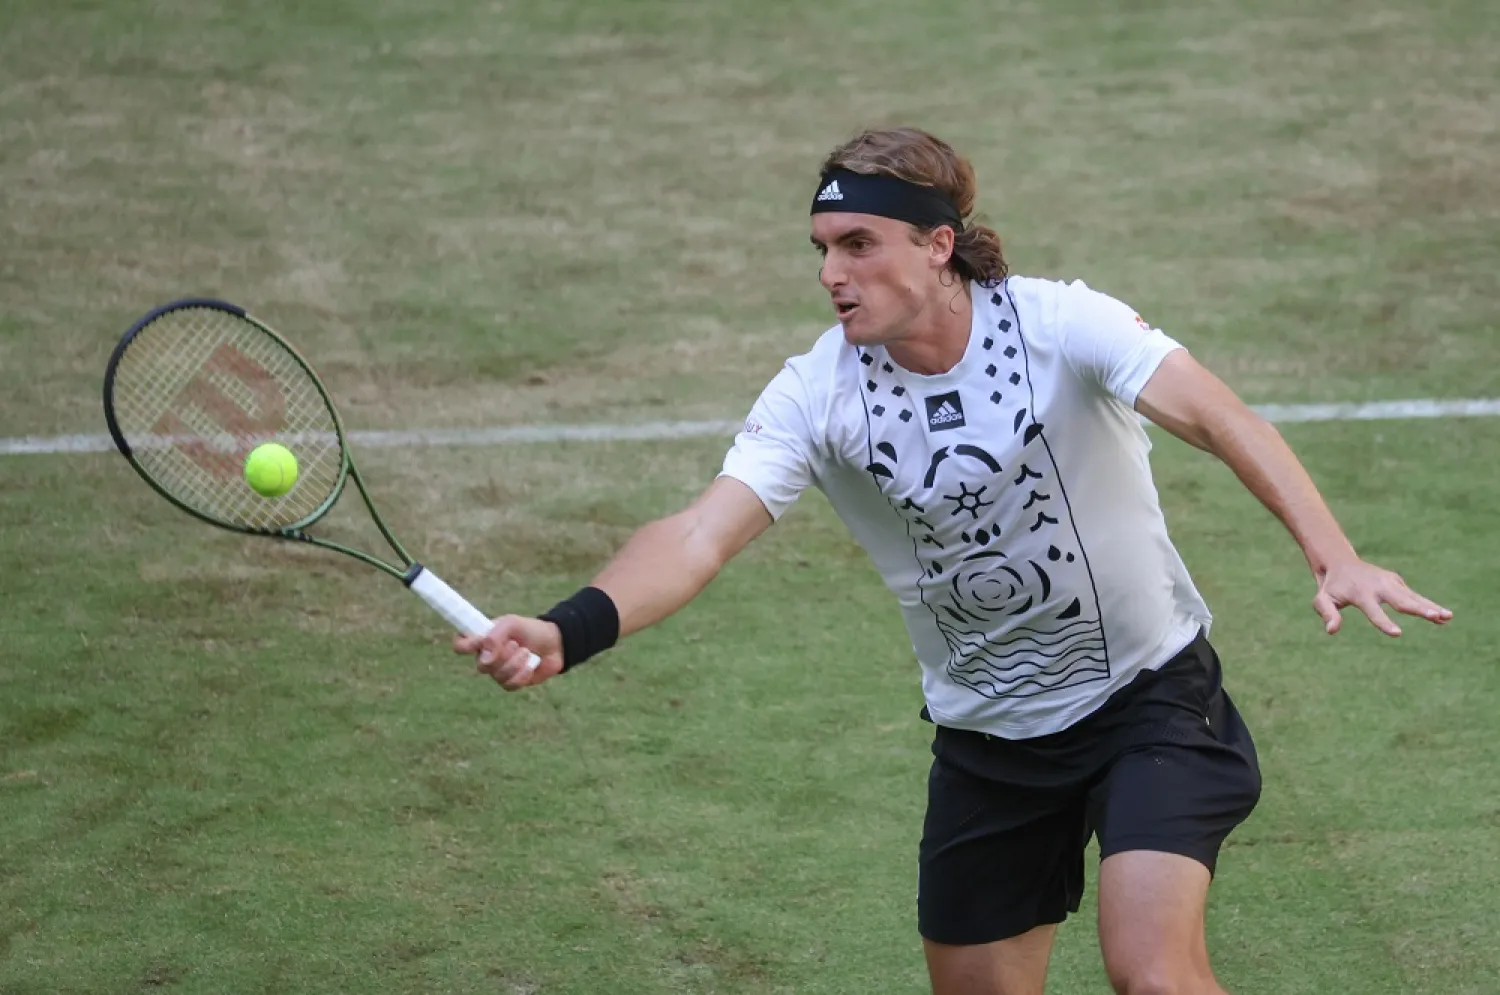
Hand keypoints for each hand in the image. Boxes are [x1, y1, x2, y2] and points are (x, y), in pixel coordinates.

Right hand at [453, 615, 564, 689]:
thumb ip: (495, 636)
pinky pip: (509, 684)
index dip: (466, 645)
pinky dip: (522, 674)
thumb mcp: (512, 623)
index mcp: (482, 638)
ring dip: (515, 663)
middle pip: (480, 665)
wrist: (555, 643)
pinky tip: (531, 665)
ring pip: (497, 675)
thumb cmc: (530, 630)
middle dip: (501, 656)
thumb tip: (485, 657)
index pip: (460, 645)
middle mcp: (486, 656)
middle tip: (515, 644)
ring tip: (527, 652)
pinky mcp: (511, 682)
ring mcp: (498, 671)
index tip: (481, 640)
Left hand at [1312, 559, 1452, 636]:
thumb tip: (1331, 631)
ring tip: (1448, 617)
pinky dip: (1429, 605)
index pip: (1373, 611)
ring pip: (1413, 597)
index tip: (1397, 633)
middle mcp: (1378, 586)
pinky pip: (1415, 596)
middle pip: (1400, 600)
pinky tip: (1444, 616)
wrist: (1341, 563)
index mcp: (1360, 593)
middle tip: (1434, 616)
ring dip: (1430, 606)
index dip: (1384, 622)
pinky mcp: (1397, 582)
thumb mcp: (1322, 599)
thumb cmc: (1331, 587)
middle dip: (1418, 609)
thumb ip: (1327, 613)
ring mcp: (1390, 582)